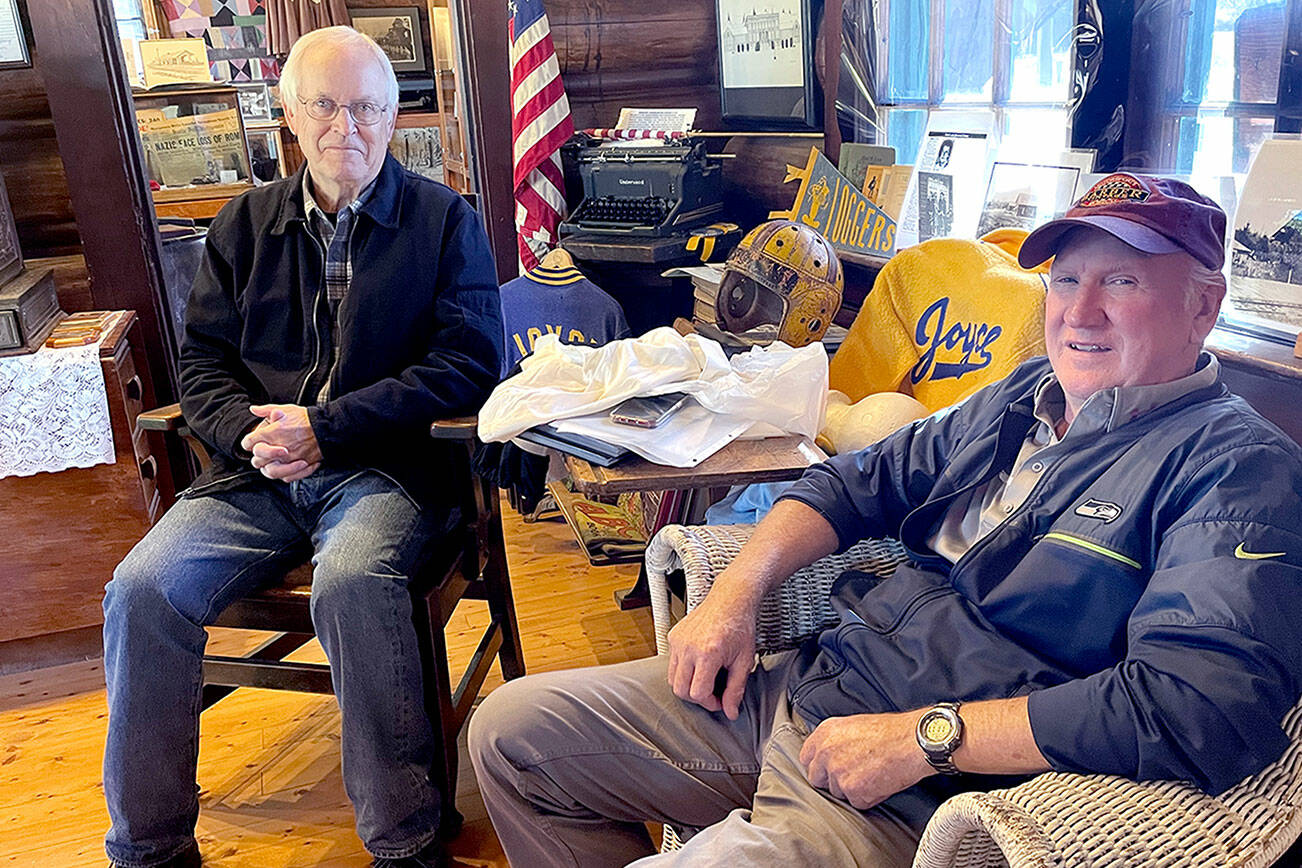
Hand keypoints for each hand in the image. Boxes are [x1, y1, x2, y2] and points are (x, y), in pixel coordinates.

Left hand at [241, 404, 322, 480]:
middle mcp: (277, 449)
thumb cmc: (306, 419)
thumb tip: (253, 409)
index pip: (248, 443)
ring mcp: (288, 460)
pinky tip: (287, 467)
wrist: (326, 428)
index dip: (248, 442)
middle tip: (265, 453)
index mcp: (271, 434)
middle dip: (259, 457)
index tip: (253, 442)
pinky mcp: (299, 467)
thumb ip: (266, 410)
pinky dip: (285, 474)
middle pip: (256, 461)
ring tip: (275, 462)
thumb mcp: (285, 409)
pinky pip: (286, 477)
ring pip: (269, 472)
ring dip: (270, 468)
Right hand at [665, 577, 757, 719]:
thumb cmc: (740, 626)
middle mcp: (688, 647)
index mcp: (708, 653)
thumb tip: (730, 711)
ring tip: (706, 678)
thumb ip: (736, 689)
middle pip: (680, 689)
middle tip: (712, 693)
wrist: (731, 600)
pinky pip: (672, 663)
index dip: (709, 703)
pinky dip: (683, 669)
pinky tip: (700, 663)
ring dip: (688, 684)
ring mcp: (678, 641)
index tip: (720, 701)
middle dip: (696, 697)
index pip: (697, 693)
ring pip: (672, 678)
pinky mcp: (673, 636)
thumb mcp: (744, 661)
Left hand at [799, 712, 931, 809]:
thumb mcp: (853, 725)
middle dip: (832, 781)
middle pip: (817, 779)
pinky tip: (880, 782)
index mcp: (824, 733)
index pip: (806, 758)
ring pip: (837, 793)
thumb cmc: (890, 731)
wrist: (911, 742)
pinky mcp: (852, 791)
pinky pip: (856, 802)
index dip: (819, 766)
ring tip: (873, 774)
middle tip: (853, 775)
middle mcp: (825, 753)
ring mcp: (837, 773)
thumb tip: (827, 756)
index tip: (827, 769)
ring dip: (852, 789)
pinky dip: (868, 798)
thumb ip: (834, 741)